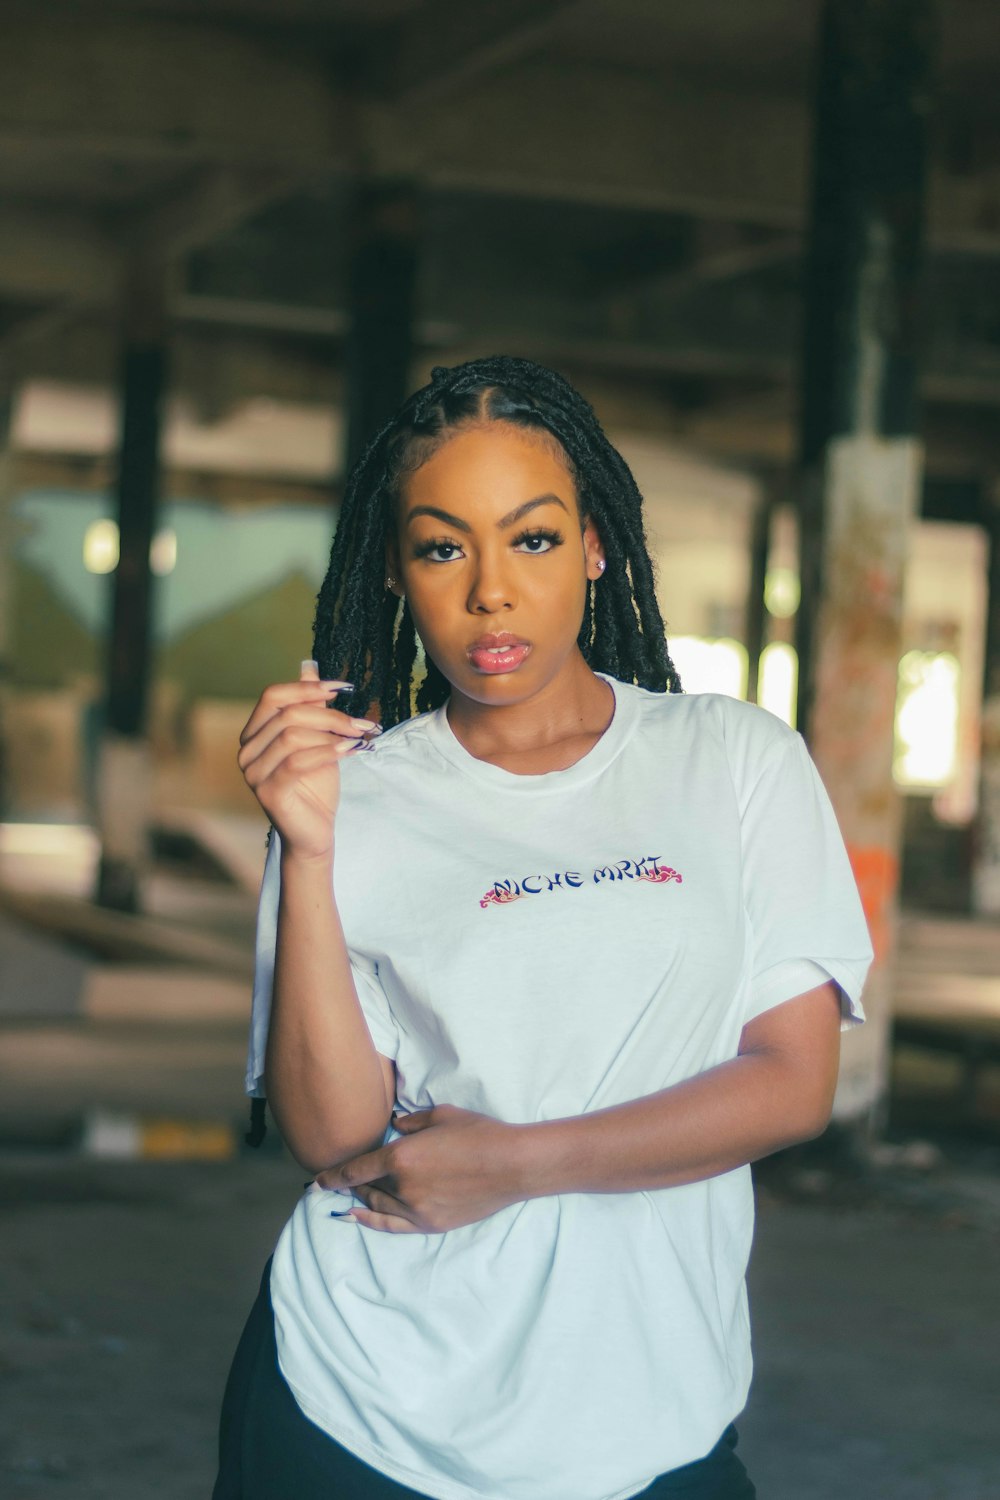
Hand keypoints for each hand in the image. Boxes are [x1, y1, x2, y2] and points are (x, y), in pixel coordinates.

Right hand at [236, 660, 380, 859]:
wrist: (316, 833)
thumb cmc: (316, 786)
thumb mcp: (317, 739)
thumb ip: (310, 705)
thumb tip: (309, 666)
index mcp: (254, 734)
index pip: (273, 696)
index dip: (307, 688)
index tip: (344, 689)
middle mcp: (246, 752)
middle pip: (288, 714)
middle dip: (330, 714)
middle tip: (363, 722)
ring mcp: (253, 773)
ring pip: (292, 735)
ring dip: (333, 732)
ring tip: (361, 737)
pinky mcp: (268, 792)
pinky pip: (297, 761)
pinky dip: (328, 752)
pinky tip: (353, 751)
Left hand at [315, 1105, 525, 1233]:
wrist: (511, 1165)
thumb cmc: (478, 1133)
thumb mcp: (441, 1115)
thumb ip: (411, 1122)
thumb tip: (396, 1126)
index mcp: (401, 1157)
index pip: (356, 1170)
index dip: (333, 1176)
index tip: (318, 1180)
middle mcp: (403, 1187)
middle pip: (366, 1188)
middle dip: (352, 1183)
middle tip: (342, 1180)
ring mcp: (416, 1210)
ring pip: (378, 1206)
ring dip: (363, 1198)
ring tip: (354, 1193)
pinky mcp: (431, 1224)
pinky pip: (392, 1225)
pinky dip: (371, 1221)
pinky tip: (358, 1216)